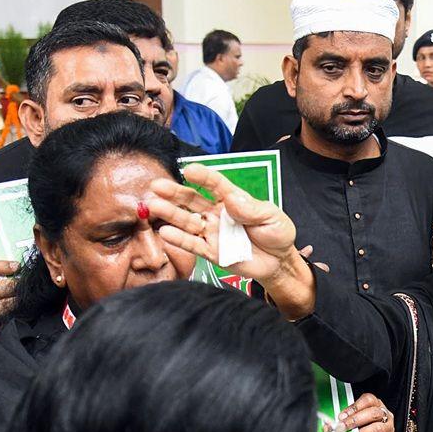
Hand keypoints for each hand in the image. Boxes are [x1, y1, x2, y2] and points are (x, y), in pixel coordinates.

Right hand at [148, 164, 314, 318]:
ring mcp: (213, 232)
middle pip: (193, 200)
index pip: (215, 185)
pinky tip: (165, 232)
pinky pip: (193, 245)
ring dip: (170, 214)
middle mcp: (218, 214)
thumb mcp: (272, 217)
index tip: (189, 169)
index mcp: (233, 200)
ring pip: (188, 221)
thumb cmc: (276, 234)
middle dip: (175, 193)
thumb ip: (251, 209)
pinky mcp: (212, 252)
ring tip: (152, 206)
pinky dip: (179, 239)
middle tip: (157, 186)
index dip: (203, 177)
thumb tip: (232, 198)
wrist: (279, 262)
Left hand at [338, 392, 395, 431]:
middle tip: (343, 427)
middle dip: (355, 420)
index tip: (342, 416)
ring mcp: (389, 430)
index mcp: (376, 406)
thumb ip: (342, 422)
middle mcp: (385, 416)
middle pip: (373, 413)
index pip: (368, 400)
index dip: (354, 407)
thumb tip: (327, 427)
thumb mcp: (352, 423)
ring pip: (377, 428)